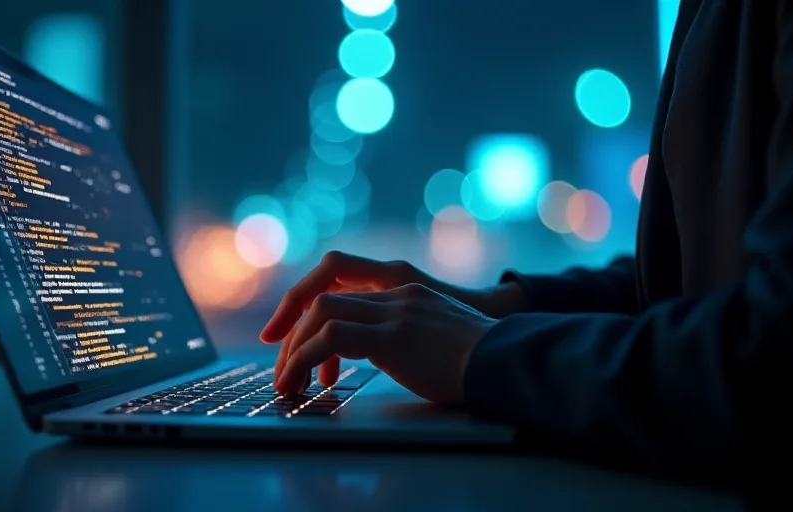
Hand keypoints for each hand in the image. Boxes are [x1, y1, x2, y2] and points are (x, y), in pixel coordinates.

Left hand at [260, 251, 524, 388]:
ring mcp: (395, 310)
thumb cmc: (481, 360)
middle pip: (323, 297)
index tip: (292, 340)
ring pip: (321, 314)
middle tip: (282, 369)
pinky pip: (331, 339)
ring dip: (296, 348)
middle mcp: (396, 292)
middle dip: (292, 330)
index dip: (309, 309)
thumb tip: (387, 358)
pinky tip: (302, 381)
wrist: (510, 360)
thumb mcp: (438, 336)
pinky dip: (305, 359)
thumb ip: (408, 336)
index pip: (342, 287)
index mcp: (406, 288)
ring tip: (288, 382)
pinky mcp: (393, 336)